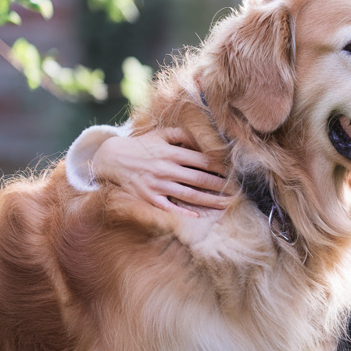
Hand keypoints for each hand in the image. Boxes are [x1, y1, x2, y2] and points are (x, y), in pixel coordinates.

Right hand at [92, 127, 231, 216]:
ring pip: (189, 195)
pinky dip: (184, 213)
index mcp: (172, 153)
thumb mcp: (161, 134)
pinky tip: (199, 216)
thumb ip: (183, 135)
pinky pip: (169, 207)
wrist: (111, 158)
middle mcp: (167, 169)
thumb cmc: (141, 145)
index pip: (203, 161)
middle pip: (200, 179)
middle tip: (239, 192)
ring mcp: (158, 185)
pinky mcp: (149, 198)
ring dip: (210, 201)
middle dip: (222, 186)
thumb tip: (204, 140)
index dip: (222, 168)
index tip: (235, 173)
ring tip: (226, 205)